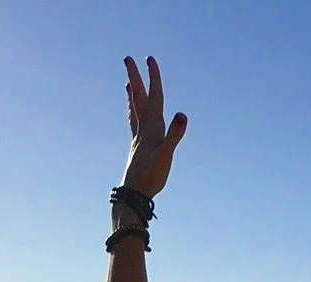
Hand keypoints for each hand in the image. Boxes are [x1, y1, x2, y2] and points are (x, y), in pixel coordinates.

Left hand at [121, 55, 187, 198]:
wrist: (134, 194)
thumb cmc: (151, 176)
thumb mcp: (166, 155)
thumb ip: (174, 134)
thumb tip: (182, 115)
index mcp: (151, 127)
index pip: (154, 96)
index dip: (153, 77)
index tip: (149, 58)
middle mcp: (143, 129)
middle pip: (138, 97)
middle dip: (135, 77)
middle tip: (127, 58)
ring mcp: (139, 137)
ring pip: (134, 109)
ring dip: (132, 94)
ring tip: (128, 83)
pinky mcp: (138, 147)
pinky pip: (135, 124)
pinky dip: (133, 114)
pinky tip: (134, 115)